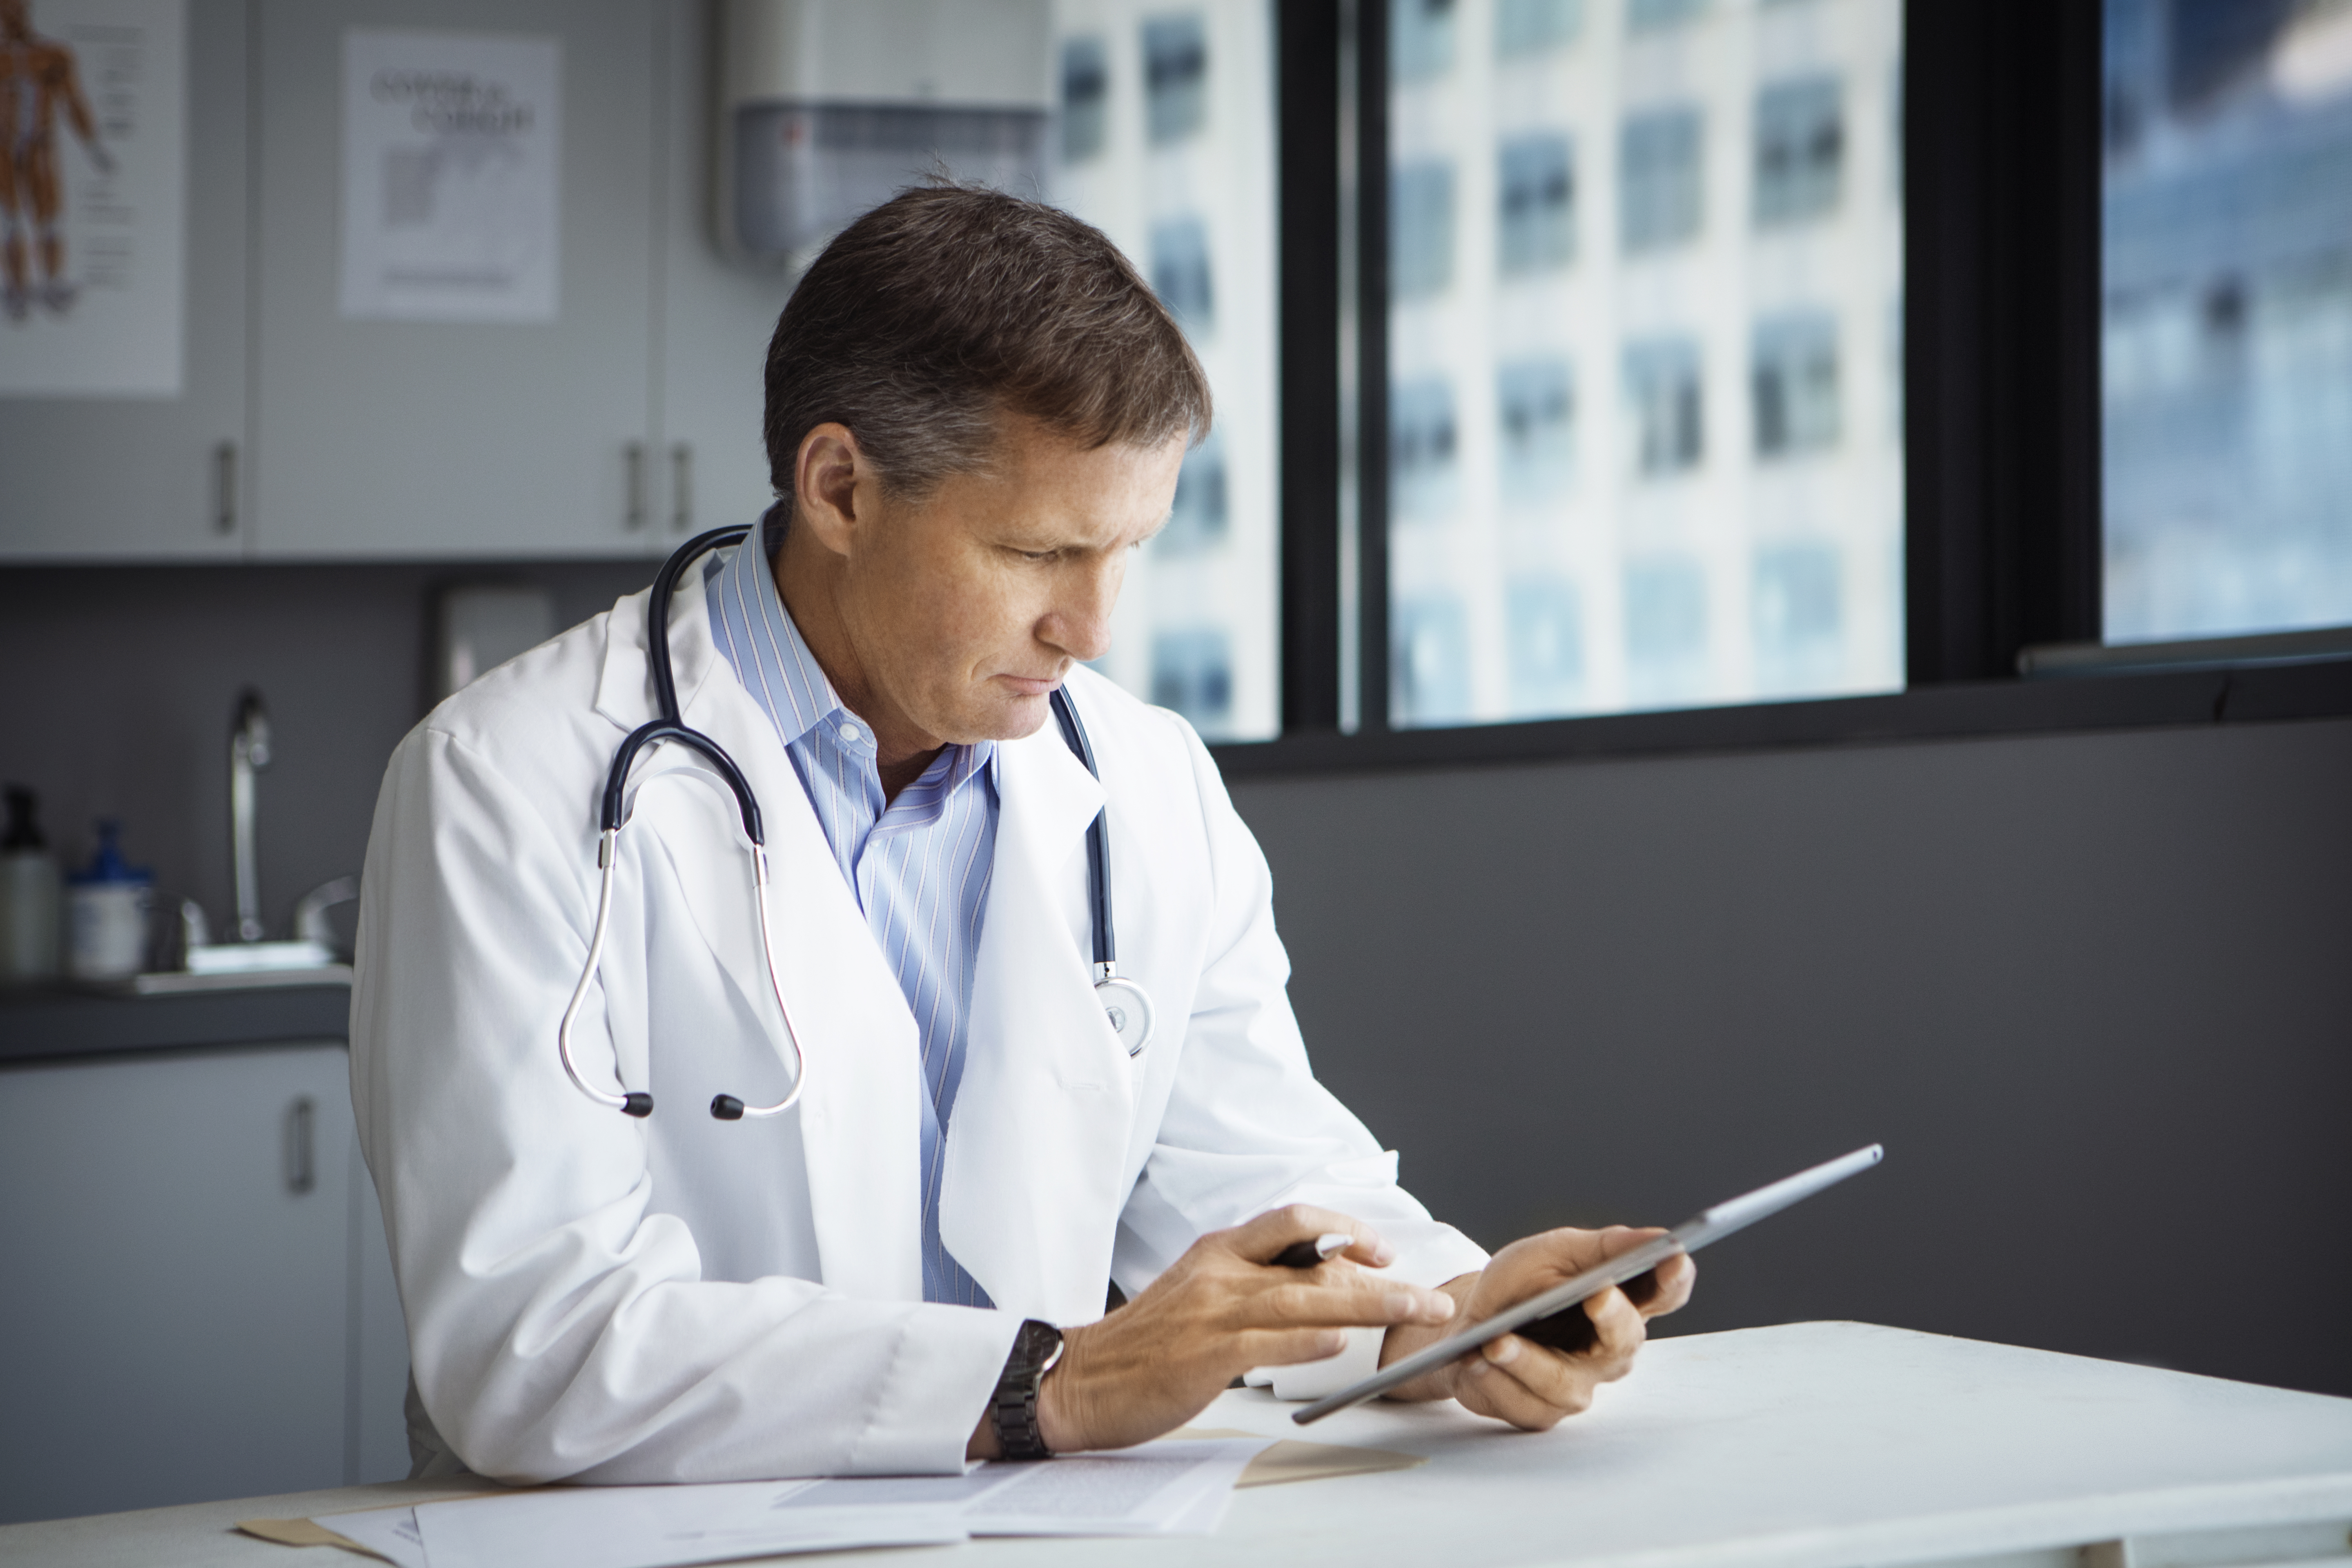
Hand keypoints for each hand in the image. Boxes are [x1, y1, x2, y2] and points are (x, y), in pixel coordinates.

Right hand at [967, 1205, 1456, 1457]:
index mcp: (1219, 1250)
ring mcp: (1214, 1310)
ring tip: (1413, 1314)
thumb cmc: (1145, 1343)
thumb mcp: (1199, 1293)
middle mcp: (1221, 1270)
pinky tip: (1341, 1346)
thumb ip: (1253, 1285)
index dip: (1347, 1230)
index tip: (1383, 1251)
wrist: (1081, 1377)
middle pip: (1315, 1258)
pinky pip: (1269, 1342)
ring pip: (1307, 1299)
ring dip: (1369, 1305)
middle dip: (1382, 1275)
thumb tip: (1322, 1298)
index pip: (1295, 1220)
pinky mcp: (1207, 1354)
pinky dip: (1310, 1342)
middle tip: (1428, 1295)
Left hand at [1376, 1226, 1695, 1430]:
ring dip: (1528, 1361)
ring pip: (1564, 1383)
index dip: (1674, 1279)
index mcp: (1621, 1304)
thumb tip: (1654, 1236)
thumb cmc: (1520, 1285)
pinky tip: (1476, 1362)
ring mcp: (1577, 1387)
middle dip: (1612, 1319)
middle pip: (1623, 1343)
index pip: (1663, 1294)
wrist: (1469, 1321)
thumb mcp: (1552, 1252)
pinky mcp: (1540, 1411)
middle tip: (1597, 1295)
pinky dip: (1496, 1381)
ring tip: (1496, 1341)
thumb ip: (1601, 1247)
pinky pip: (1524, 1405)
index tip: (1674, 1256)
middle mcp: (1608, 1352)